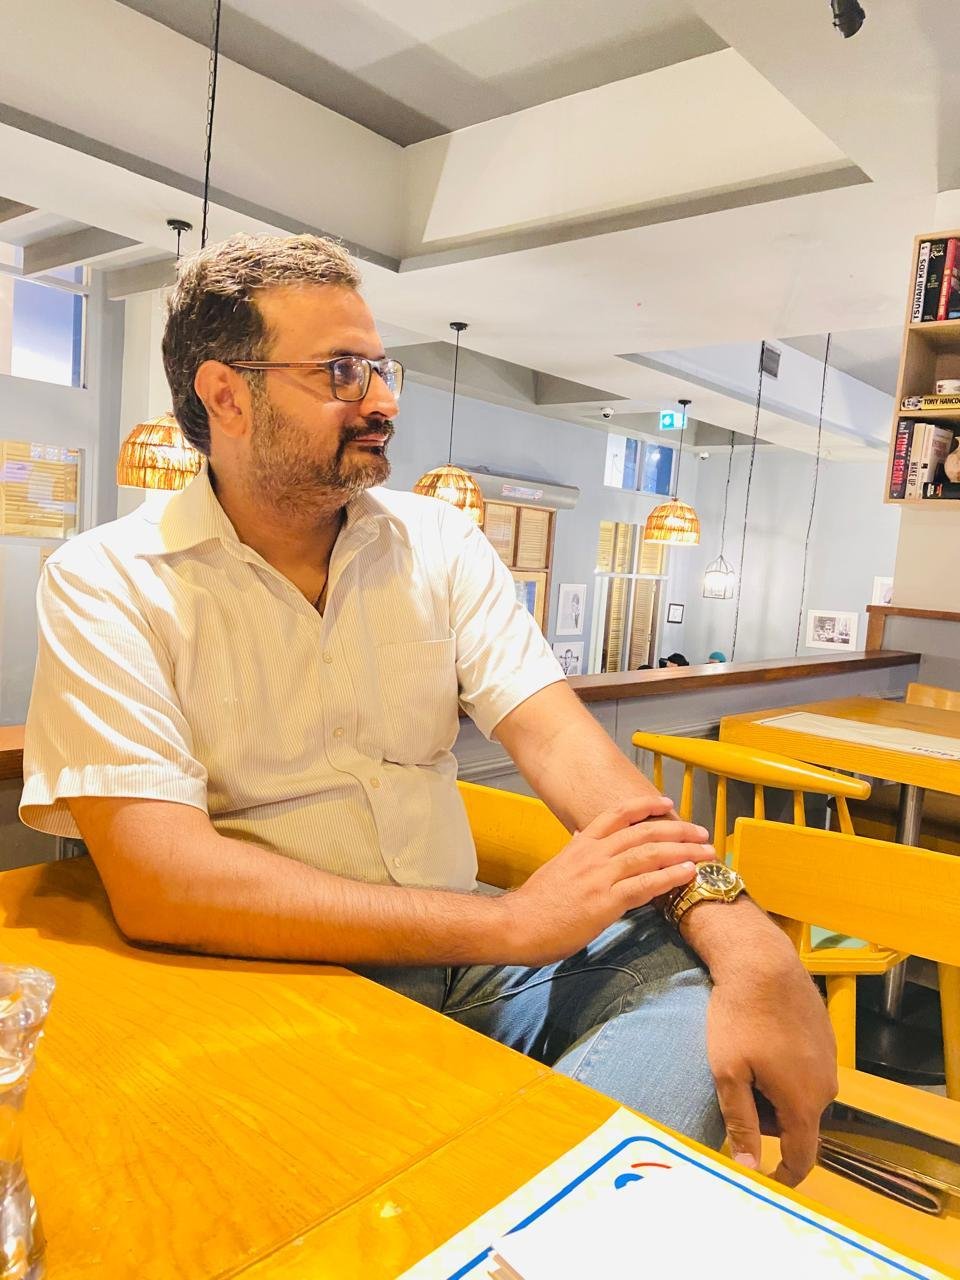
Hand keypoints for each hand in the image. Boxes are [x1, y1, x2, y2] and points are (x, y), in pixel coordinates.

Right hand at [502, 796, 713, 965]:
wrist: (517, 925)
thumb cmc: (536, 903)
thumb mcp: (557, 867)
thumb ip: (575, 852)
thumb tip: (582, 836)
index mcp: (581, 845)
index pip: (617, 814)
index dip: (645, 806)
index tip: (667, 803)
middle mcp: (593, 854)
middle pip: (643, 832)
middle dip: (676, 830)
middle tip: (701, 831)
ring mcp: (600, 877)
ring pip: (649, 855)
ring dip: (683, 851)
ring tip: (706, 851)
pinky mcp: (605, 902)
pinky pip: (645, 885)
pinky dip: (670, 877)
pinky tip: (689, 874)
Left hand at [706, 925, 837, 1185]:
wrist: (763, 963)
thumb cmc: (740, 1018)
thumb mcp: (729, 1072)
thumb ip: (741, 1123)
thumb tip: (748, 1169)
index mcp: (803, 1103)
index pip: (802, 1158)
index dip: (784, 1176)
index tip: (764, 1180)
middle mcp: (826, 1089)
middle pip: (797, 1125)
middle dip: (768, 1120)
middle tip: (736, 1090)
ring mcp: (830, 1061)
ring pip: (801, 1096)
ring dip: (775, 1093)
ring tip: (746, 1061)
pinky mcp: (827, 1039)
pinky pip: (806, 1071)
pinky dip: (785, 1069)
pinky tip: (763, 1042)